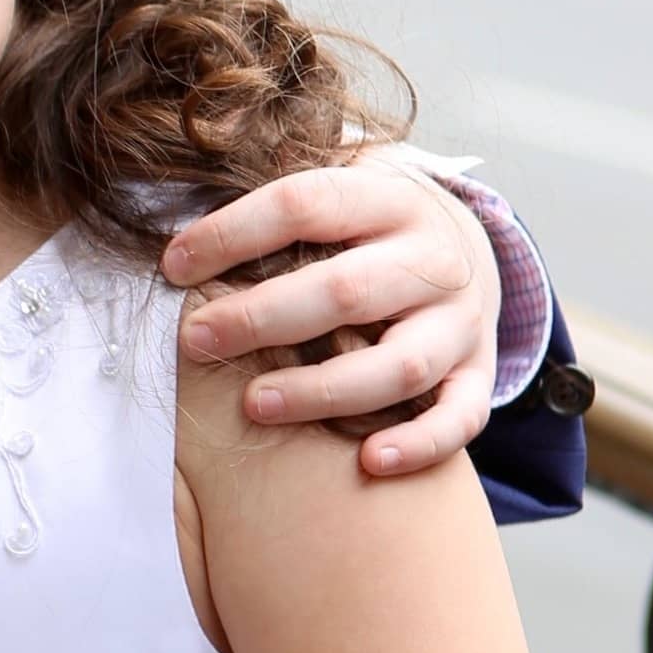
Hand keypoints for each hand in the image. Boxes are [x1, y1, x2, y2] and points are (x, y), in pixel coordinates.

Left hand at [161, 161, 499, 478]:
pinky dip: (419, 444)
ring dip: (323, 390)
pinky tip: (368, 461)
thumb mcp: (332, 192)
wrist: (464, 242)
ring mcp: (461, 320)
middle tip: (196, 339)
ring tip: (255, 403)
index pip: (302, 205)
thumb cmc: (363, 225)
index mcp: (384, 197)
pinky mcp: (478, 372)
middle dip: (261, 318)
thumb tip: (177, 238)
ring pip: (400, 364)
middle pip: (347, 290)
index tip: (173, 265)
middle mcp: (432, 257)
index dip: (231, 233)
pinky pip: (461, 417)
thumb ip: (272, 209)